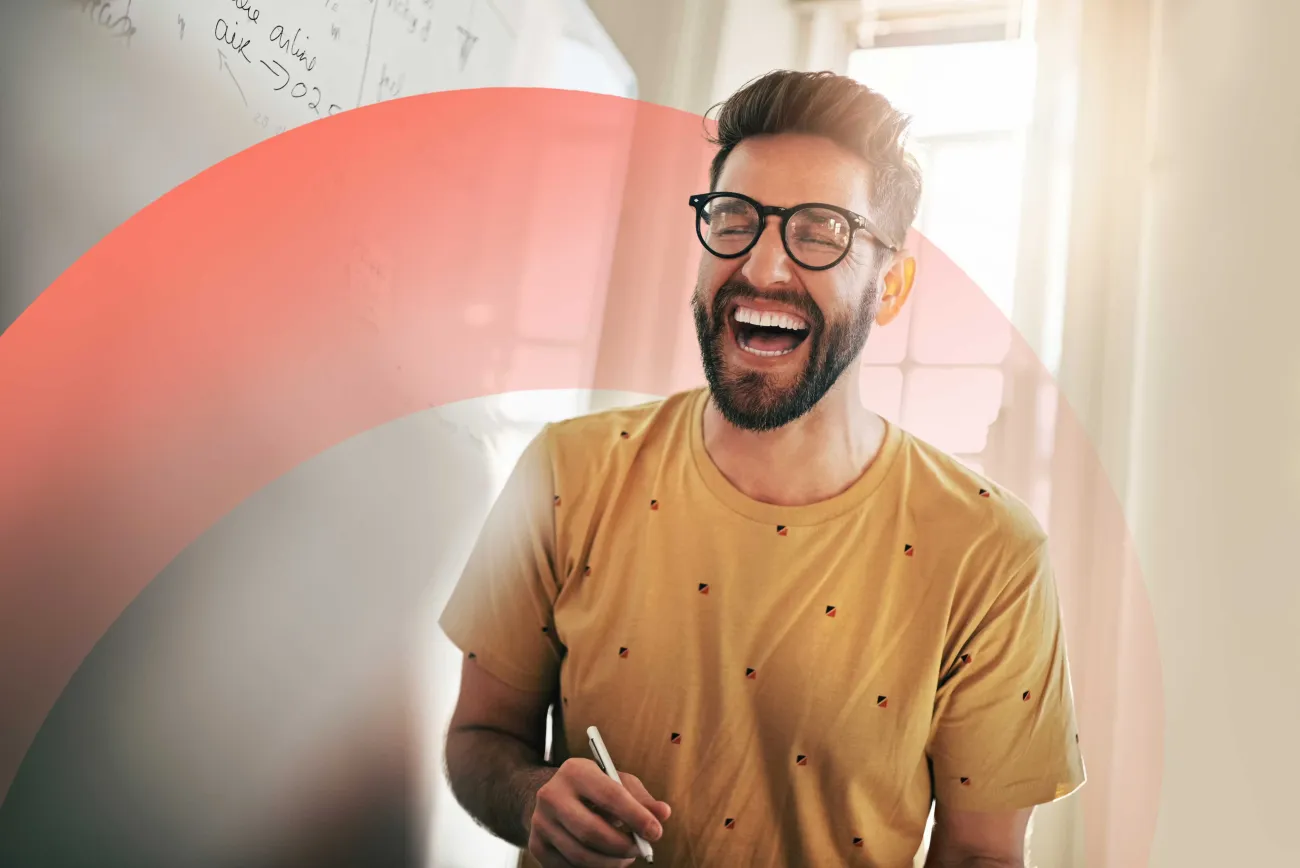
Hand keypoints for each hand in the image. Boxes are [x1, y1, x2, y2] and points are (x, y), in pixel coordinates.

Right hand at [526, 758, 670, 866]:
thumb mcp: (617, 783)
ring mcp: (540, 822)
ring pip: (581, 856)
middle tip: (641, 850)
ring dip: (611, 862)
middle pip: (592, 832)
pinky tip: (604, 859)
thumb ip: (642, 798)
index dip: (636, 817)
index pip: (610, 795)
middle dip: (622, 846)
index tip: (656, 832)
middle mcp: (551, 794)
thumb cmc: (594, 789)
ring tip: (625, 857)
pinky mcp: (536, 846)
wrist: (553, 797)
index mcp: (575, 771)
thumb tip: (663, 814)